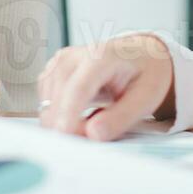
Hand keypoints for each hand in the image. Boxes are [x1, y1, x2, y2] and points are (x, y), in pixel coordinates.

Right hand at [36, 34, 174, 139]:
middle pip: (57, 96)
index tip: (66, 135)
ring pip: (47, 101)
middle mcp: (76, 55)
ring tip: (93, 121)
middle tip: (93, 138)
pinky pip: (46, 101)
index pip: (79, 87)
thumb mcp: (146, 97)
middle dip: (67, 124)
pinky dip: (58, 115)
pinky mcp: (53, 71)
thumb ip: (120, 118)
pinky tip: (79, 114)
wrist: (141, 55)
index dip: (69, 113)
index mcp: (102, 56)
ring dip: (62, 121)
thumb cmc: (145, 73)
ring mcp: (61, 62)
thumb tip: (93, 134)